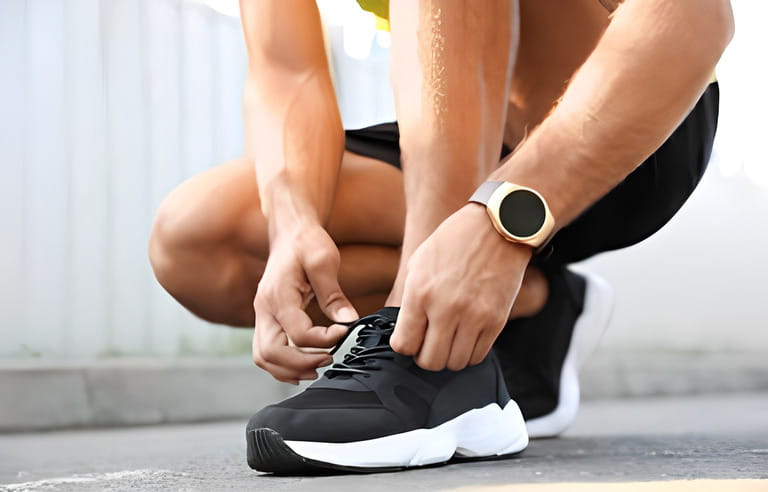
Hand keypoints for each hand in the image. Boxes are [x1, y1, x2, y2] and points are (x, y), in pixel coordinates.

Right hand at [252, 222, 357, 383]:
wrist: (290, 232)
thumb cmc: (307, 243)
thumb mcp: (324, 260)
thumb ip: (334, 294)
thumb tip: (348, 321)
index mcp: (278, 295)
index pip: (298, 334)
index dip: (325, 340)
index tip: (345, 331)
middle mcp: (264, 308)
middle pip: (271, 353)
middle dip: (301, 363)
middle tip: (329, 359)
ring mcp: (262, 315)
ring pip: (263, 357)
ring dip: (289, 369)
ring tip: (318, 367)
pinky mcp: (267, 318)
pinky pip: (265, 350)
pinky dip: (282, 364)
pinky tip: (304, 364)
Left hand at [390, 204, 531, 370]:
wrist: (497, 228)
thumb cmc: (455, 242)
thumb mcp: (419, 263)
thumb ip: (410, 300)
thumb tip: (406, 332)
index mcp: (420, 293)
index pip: (404, 345)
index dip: (405, 347)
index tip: (410, 340)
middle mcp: (445, 308)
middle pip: (430, 361)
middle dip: (425, 357)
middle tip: (429, 344)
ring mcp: (473, 317)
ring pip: (455, 364)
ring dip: (449, 356)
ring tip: (449, 340)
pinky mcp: (496, 321)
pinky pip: (478, 355)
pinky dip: (470, 352)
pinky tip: (467, 336)